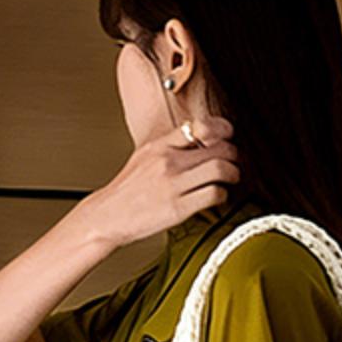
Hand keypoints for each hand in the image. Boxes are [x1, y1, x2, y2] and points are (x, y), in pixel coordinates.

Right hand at [81, 116, 241, 251]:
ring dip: (233, 174)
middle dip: (233, 155)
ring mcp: (173, 185)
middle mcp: (167, 161)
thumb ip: (169, 147)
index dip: (222, 130)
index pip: (200, 125)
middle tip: (234, 163)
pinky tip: (218, 197)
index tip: (227, 138)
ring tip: (231, 179)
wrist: (107, 216)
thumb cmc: (127, 191)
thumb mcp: (143, 157)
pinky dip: (222, 195)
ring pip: (220, 169)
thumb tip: (197, 141)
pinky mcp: (178, 208)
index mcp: (159, 145)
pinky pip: (213, 194)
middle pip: (217, 148)